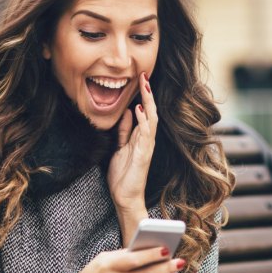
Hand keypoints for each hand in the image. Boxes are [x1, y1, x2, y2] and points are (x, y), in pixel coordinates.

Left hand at [107, 72, 156, 215]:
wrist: (126, 197)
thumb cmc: (123, 175)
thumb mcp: (120, 148)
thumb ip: (124, 131)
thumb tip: (128, 112)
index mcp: (141, 137)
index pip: (145, 111)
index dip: (143, 95)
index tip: (140, 78)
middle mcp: (147, 139)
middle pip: (150, 111)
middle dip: (147, 92)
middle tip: (144, 75)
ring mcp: (147, 146)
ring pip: (151, 119)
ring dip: (148, 102)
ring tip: (144, 86)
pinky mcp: (143, 154)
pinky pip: (145, 134)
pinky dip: (143, 121)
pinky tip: (139, 109)